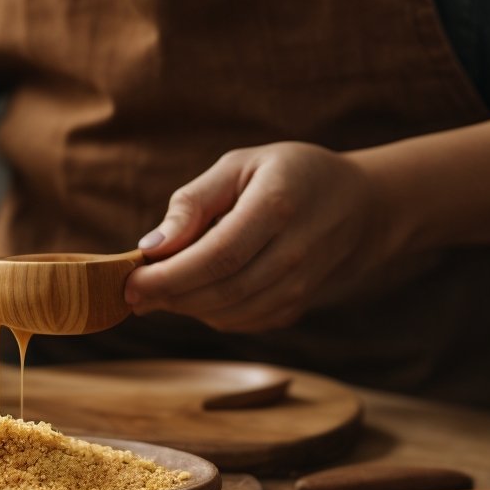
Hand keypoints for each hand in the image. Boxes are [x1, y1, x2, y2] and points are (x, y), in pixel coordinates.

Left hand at [124, 142, 416, 331]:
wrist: (358, 206)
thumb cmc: (288, 176)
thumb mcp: (239, 166)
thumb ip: (193, 202)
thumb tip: (150, 245)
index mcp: (277, 207)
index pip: (216, 256)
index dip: (169, 276)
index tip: (131, 280)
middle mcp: (294, 252)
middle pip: (220, 290)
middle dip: (169, 296)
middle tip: (133, 291)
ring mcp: (300, 286)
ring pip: (229, 313)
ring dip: (186, 307)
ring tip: (160, 289)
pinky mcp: (297, 307)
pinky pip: (242, 322)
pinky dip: (210, 313)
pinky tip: (197, 293)